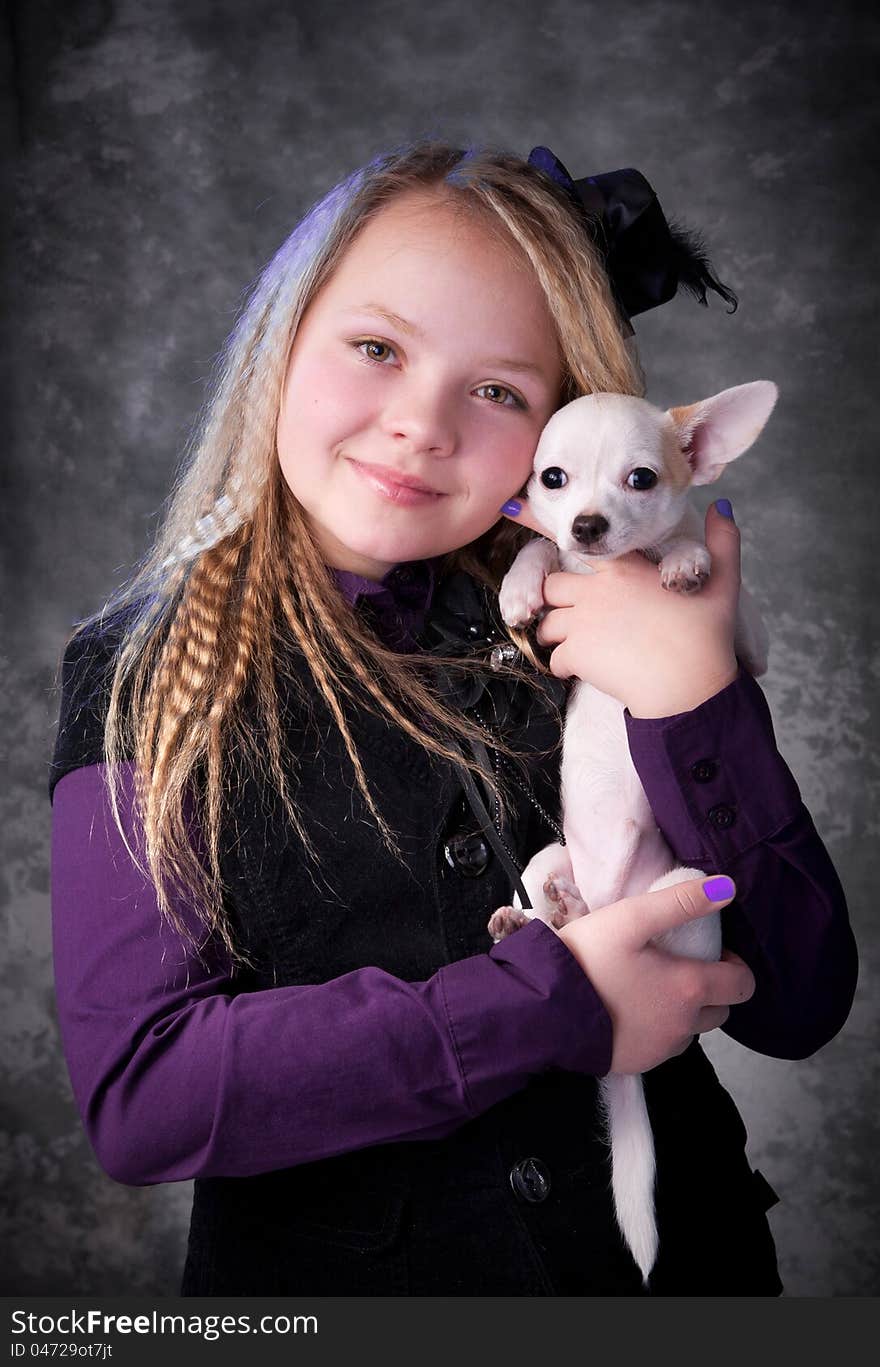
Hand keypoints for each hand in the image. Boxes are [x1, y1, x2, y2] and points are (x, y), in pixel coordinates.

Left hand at [520, 501, 740, 716]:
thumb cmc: (707, 638)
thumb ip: (722, 541)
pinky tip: (579, 669)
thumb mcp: (723, 582)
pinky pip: (554, 658)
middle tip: (574, 614)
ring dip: (556, 634)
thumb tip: (721, 506)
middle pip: (554, 584)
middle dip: (558, 599)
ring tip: (574, 643)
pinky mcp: (576, 654)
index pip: (591, 554)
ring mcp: (583, 623)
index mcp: (627, 570)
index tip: (590, 581)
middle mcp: (598, 591)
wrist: (689, 686)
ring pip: (548, 622)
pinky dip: (562, 666)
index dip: (587, 565)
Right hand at [554, 874, 755, 1073]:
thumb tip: (728, 888)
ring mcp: (661, 1050)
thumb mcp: (630, 918)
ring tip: (648, 985)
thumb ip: (681, 901)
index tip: (708, 951)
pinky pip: (663, 1046)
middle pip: (721, 1010)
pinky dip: (658, 1028)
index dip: (733, 964)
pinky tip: (629, 1009)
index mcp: (689, 989)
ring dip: (683, 1010)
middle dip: (710, 988)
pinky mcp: (638, 1064)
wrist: (543, 1009)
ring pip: (692, 1030)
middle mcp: (684, 1026)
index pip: (742, 984)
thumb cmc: (587, 959)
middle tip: (676, 966)